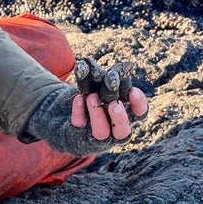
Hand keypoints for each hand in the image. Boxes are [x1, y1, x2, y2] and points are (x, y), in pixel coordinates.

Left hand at [20, 59, 150, 155]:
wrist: (63, 111)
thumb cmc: (91, 96)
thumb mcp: (99, 86)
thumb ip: (107, 79)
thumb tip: (118, 67)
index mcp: (125, 116)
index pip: (139, 114)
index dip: (139, 104)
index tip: (133, 91)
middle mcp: (114, 130)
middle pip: (123, 131)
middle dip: (120, 118)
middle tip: (114, 104)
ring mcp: (96, 136)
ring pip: (101, 132)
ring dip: (97, 114)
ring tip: (92, 96)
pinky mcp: (77, 134)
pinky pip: (79, 125)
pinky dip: (78, 111)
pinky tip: (78, 98)